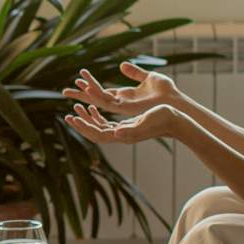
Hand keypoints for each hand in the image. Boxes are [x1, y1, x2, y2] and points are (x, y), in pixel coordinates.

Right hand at [61, 62, 180, 116]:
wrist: (174, 99)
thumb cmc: (165, 91)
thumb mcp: (148, 76)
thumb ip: (134, 72)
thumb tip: (122, 64)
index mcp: (124, 96)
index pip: (102, 92)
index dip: (89, 87)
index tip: (78, 79)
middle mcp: (120, 102)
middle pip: (95, 99)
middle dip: (80, 95)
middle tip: (64, 91)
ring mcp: (122, 106)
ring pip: (97, 100)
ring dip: (85, 94)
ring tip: (70, 89)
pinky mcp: (126, 107)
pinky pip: (106, 101)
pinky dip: (95, 94)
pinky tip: (86, 89)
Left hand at [64, 103, 182, 144]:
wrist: (175, 121)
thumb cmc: (163, 119)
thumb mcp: (146, 122)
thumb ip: (131, 130)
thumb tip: (116, 134)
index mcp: (123, 135)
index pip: (97, 134)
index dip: (83, 127)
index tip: (71, 118)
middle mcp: (121, 135)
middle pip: (95, 133)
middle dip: (81, 124)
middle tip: (67, 115)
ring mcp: (123, 132)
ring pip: (99, 127)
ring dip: (87, 118)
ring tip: (77, 108)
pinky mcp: (126, 126)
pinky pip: (106, 123)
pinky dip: (97, 116)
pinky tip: (93, 108)